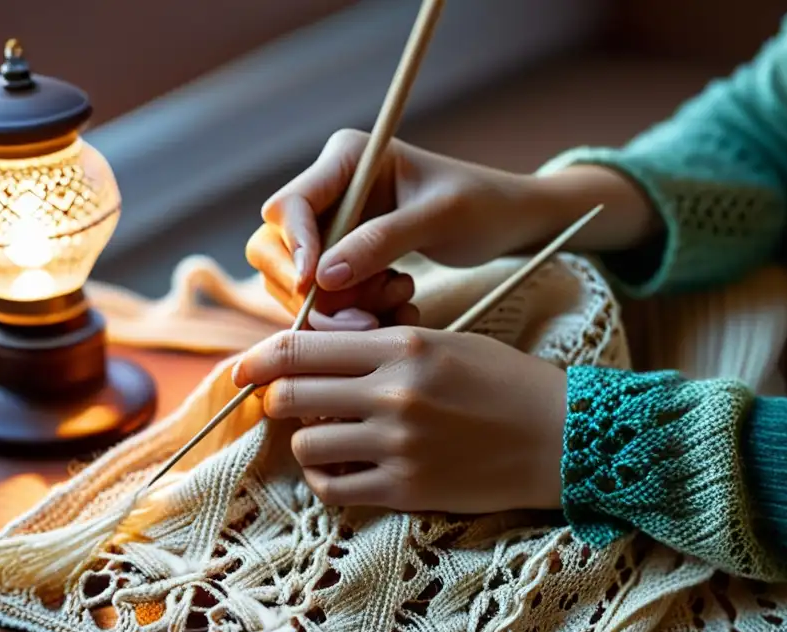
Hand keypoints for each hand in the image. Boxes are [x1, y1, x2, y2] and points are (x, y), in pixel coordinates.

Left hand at [232, 327, 567, 512]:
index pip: (301, 347)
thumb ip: (379, 346)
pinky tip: (341, 467)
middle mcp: (394, 393)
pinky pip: (333, 487)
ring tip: (329, 436)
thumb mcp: (445, 342)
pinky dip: (325, 477)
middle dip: (276, 398)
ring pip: (306, 442)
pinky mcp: (407, 489)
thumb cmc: (504, 383)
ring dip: (307, 439)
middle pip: (290, 394)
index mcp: (403, 346)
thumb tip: (315, 352)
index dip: (259, 358)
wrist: (561, 438)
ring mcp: (398, 444)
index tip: (241, 368)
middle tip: (285, 403)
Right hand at [246, 130, 589, 330]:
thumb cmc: (483, 205)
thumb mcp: (440, 217)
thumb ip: (381, 241)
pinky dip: (356, 315)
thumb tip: (323, 277)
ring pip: (298, 283)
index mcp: (346, 159)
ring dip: (340, 308)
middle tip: (362, 317)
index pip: (288, 206)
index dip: (293, 248)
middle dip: (312, 291)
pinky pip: (327, 299)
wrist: (510, 222)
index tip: (314, 284)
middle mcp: (329, 192)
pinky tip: (399, 310)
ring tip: (398, 303)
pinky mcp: (344, 260)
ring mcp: (334, 229)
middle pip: (275, 248)